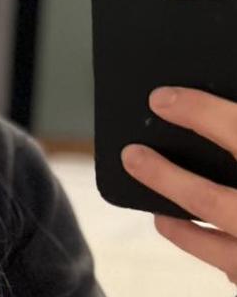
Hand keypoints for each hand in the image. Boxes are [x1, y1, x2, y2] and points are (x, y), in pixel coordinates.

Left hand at [120, 86, 236, 285]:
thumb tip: (221, 101)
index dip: (198, 111)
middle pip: (211, 199)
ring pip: (218, 249)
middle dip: (165, 177)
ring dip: (179, 227)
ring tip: (157, 212)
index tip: (160, 97)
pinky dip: (215, 254)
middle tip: (131, 154)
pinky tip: (201, 244)